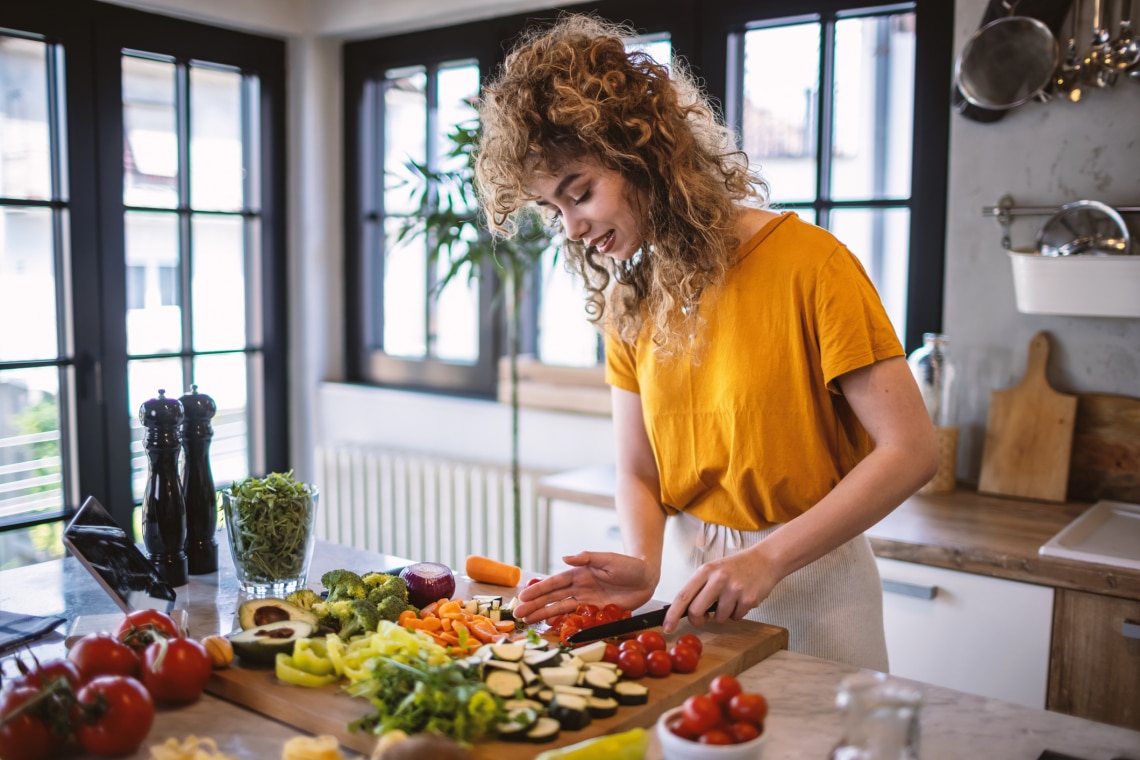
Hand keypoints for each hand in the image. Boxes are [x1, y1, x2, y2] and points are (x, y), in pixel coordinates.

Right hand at [513, 551, 657, 623]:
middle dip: (535, 605)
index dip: (539, 590)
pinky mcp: (596, 611)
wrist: (647, 577)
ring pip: (560, 608)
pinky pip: (576, 617)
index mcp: (579, 573)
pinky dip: (562, 622)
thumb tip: (565, 558)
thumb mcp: (608, 559)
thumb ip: (587, 558)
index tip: (523, 596)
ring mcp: (586, 600)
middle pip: (553, 598)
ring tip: (526, 620)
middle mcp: (579, 587)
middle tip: (517, 614)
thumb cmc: (628, 565)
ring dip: (543, 614)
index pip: (555, 583)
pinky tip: (548, 626)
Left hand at [662, 544, 779, 633]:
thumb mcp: (713, 570)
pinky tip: (741, 599)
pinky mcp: (748, 599)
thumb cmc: (736, 567)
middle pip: (696, 611)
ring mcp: (734, 589)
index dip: (672, 615)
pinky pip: (735, 617)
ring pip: (718, 618)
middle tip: (704, 617)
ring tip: (730, 599)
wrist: (765, 560)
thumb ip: (700, 588)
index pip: (683, 596)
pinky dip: (737, 613)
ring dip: (722, 615)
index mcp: (705, 571)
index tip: (667, 628)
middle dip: (698, 619)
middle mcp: (718, 579)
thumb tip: (684, 610)